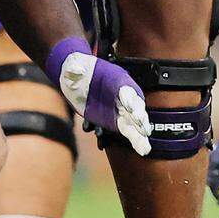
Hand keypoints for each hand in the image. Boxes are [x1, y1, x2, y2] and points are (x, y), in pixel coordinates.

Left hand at [46, 39, 151, 155]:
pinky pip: (126, 130)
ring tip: (145, 148)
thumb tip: (73, 69)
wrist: (75, 78)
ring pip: (133, 122)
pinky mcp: (114, 119)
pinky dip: (134, 139)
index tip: (130, 108)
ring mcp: (120, 108)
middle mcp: (122, 95)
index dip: (129, 99)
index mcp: (116, 79)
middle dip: (139, 118)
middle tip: (143, 130)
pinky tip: (142, 150)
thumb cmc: (77, 69)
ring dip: (139, 134)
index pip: (125, 90)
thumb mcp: (73, 67)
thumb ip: (75, 69)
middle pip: (135, 107)